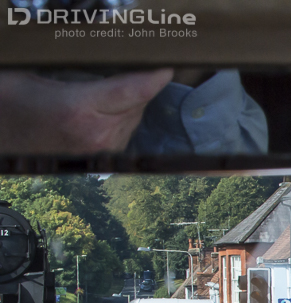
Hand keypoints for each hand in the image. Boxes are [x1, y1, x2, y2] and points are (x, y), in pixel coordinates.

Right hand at [0, 69, 173, 153]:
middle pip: (138, 101)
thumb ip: (66, 62)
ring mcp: (104, 149)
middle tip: (127, 68)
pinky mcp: (106, 158)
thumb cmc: (13, 104)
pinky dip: (123, 116)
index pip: (134, 91)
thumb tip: (96, 46)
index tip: (166, 64)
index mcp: (80, 110)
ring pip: (136, 116)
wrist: (5, 140)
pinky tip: (104, 109)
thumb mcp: (30, 74)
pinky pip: (128, 129)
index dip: (154, 76)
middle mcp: (98, 133)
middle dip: (136, 83)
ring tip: (104, 92)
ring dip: (129, 101)